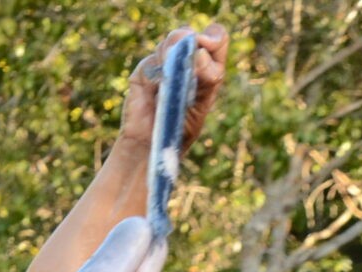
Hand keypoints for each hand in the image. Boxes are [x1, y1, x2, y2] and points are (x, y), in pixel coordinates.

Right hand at [117, 25, 226, 158]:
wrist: (152, 147)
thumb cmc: (180, 130)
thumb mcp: (203, 104)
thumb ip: (207, 77)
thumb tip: (199, 53)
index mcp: (207, 68)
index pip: (217, 39)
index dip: (213, 37)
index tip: (205, 46)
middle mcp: (185, 62)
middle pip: (190, 34)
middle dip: (191, 40)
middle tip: (189, 55)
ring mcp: (163, 65)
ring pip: (171, 41)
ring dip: (172, 53)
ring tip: (171, 77)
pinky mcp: (144, 74)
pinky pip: (151, 61)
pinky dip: (156, 71)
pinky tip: (157, 87)